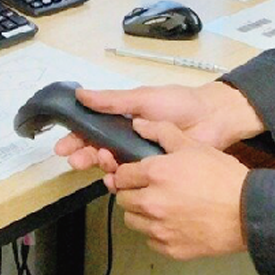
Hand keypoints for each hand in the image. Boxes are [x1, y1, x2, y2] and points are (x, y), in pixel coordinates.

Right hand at [54, 82, 263, 172]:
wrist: (212, 119)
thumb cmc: (178, 103)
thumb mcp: (142, 98)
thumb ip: (111, 101)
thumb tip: (80, 94)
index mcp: (122, 119)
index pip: (92, 130)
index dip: (76, 138)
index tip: (63, 147)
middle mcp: (127, 139)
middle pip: (97, 150)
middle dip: (83, 156)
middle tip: (75, 160)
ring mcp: (139, 156)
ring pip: (112, 166)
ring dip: (101, 166)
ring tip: (103, 163)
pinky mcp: (153, 172)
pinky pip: (132, 180)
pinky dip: (121, 181)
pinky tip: (116, 180)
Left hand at [108, 119, 250, 259]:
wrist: (248, 211)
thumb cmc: (222, 176)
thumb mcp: (194, 146)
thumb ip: (162, 133)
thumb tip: (138, 124)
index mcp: (155, 174)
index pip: (120, 176)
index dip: (126, 174)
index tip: (134, 175)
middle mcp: (151, 202)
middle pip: (122, 199)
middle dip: (131, 193)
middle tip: (148, 190)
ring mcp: (159, 228)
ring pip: (133, 221)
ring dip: (140, 213)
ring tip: (159, 207)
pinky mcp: (170, 248)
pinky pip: (150, 240)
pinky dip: (156, 233)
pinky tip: (172, 224)